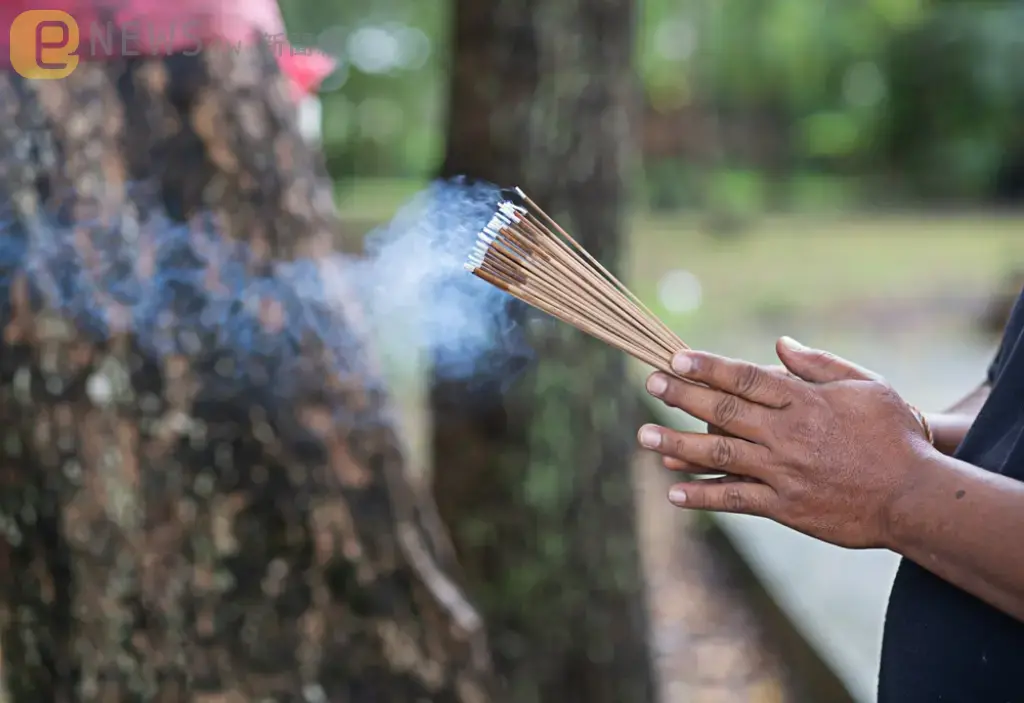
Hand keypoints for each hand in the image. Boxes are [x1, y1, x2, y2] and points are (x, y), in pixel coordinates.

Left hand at [638, 337, 935, 548]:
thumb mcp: (865, 386)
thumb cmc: (893, 434)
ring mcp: (783, 472)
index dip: (708, 367)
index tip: (676, 357)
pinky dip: (703, 495)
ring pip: (720, 455)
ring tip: (644, 436)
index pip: (746, 379)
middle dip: (683, 396)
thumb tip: (779, 344)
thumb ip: (818, 364)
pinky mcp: (784, 506)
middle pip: (724, 412)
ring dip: (678, 444)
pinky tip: (673, 490)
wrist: (914, 496)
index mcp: (804, 401)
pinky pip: (735, 499)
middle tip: (650, 383)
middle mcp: (787, 434)